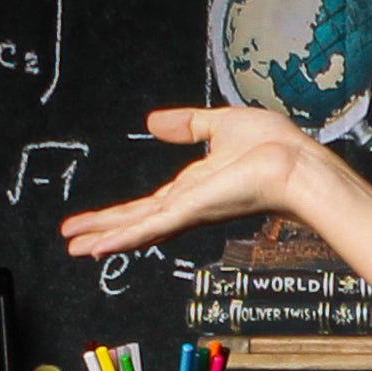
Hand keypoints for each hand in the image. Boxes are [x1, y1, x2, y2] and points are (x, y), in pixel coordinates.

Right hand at [60, 107, 319, 257]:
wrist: (298, 164)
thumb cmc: (276, 147)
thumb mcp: (221, 124)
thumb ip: (189, 125)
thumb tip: (154, 122)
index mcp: (196, 188)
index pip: (150, 204)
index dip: (122, 212)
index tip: (98, 221)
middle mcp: (190, 205)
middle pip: (137, 220)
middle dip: (103, 229)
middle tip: (73, 241)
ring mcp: (190, 211)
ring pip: (137, 227)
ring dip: (104, 237)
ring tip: (74, 248)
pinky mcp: (193, 212)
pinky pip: (151, 227)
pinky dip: (123, 238)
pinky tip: (99, 248)